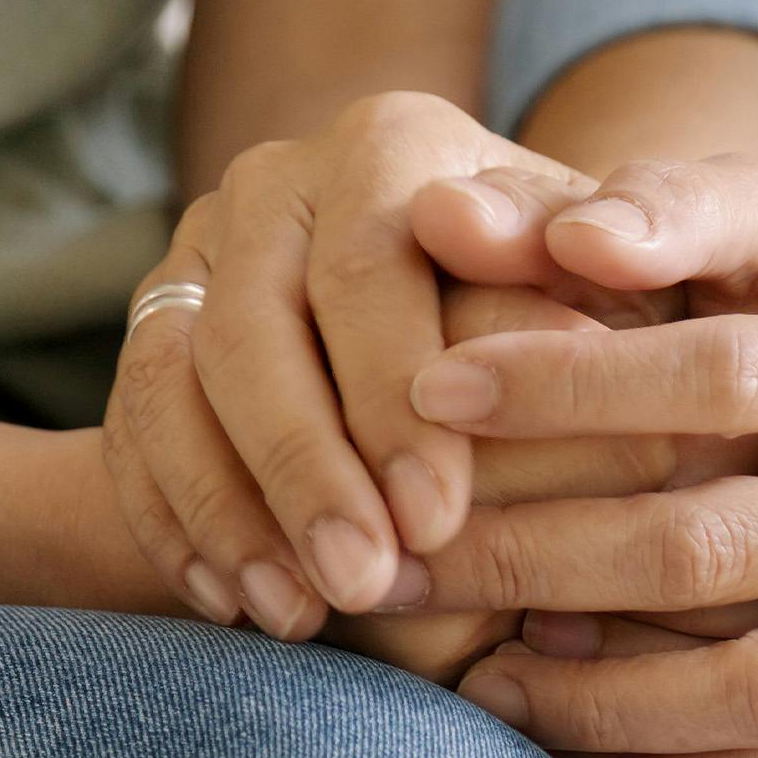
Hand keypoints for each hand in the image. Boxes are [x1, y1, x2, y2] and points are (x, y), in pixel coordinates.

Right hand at [101, 91, 607, 640]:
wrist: (466, 309)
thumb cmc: (572, 300)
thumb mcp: (617, 271)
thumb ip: (625, 254)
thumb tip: (593, 245)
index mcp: (394, 143)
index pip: (371, 267)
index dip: (394, 398)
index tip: (438, 520)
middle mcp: (281, 179)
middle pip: (254, 326)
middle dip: (305, 469)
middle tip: (362, 588)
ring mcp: (203, 250)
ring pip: (173, 378)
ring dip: (230, 507)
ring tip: (295, 614)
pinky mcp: (154, 321)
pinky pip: (131, 422)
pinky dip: (174, 517)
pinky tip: (231, 601)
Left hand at [402, 157, 757, 757]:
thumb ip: (650, 207)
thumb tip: (462, 211)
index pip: (724, 376)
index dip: (566, 386)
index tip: (428, 389)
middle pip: (713, 546)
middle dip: (529, 555)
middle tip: (396, 561)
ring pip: (754, 689)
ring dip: (584, 695)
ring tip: (467, 673)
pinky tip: (554, 734)